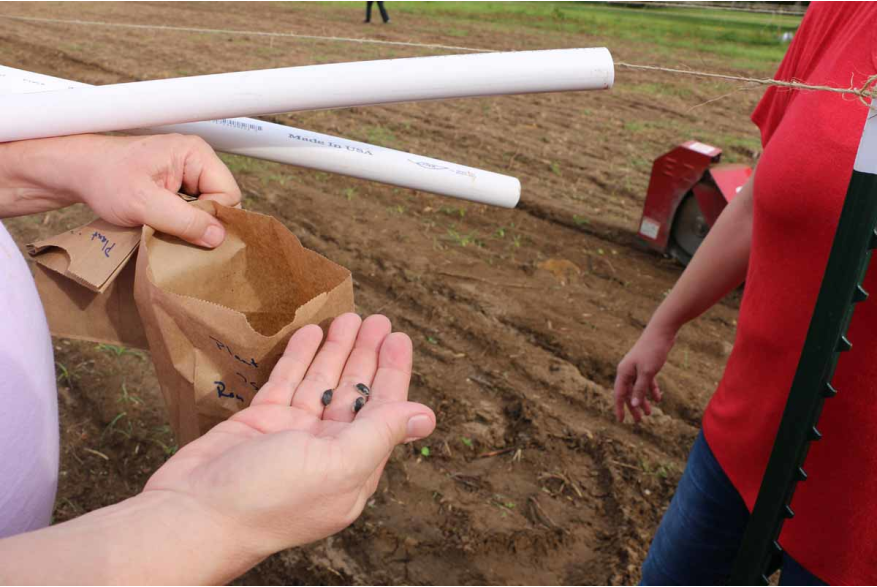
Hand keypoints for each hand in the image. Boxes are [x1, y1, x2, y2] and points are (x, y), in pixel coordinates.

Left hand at [0, 134, 240, 246]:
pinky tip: (162, 225)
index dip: (213, 219)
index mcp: (195, 154)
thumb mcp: (143, 203)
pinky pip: (193, 211)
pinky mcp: (177, 187)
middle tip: (174, 232)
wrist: (75, 173)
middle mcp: (196, 161)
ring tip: (164, 227)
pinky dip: (180, 224)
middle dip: (201, 224)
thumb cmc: (103, 177)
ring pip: (207, 211)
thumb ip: (183, 220)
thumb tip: (218, 237)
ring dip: (189, 226)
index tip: (189, 232)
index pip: (228, 194)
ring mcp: (186, 174)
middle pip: (220, 203)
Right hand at [144, 314, 435, 558]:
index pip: (382, 411)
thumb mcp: (337, 465)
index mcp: (352, 468)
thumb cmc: (268, 499)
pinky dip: (299, 357)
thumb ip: (380, 434)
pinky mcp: (260, 423)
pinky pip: (286, 382)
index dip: (392, 373)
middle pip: (353, 393)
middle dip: (367, 355)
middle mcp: (326, 452)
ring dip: (336, 350)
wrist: (193, 515)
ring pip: (320, 383)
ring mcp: (291, 436)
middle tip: (377, 319)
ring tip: (349, 316)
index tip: (398, 338)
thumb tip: (426, 417)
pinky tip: (311, 332)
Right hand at [613, 325, 674, 422]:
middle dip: (633, 407)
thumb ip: (640, 389)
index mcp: (624, 372)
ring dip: (643, 400)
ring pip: (638, 388)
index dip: (619, 408)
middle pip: (628, 393)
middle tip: (639, 421)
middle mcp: (628, 371)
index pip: (619, 394)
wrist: (662, 332)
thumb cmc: (652, 351)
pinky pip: (647, 381)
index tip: (621, 420)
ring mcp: (637, 368)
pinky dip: (651, 390)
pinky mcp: (647, 365)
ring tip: (650, 413)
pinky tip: (658, 398)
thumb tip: (633, 405)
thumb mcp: (647, 372)